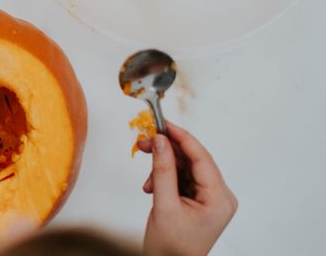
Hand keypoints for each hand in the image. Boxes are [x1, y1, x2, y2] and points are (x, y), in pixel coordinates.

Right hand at [138, 123, 237, 255]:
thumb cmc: (172, 247)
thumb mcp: (164, 205)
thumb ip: (162, 170)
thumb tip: (160, 141)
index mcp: (220, 199)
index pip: (202, 158)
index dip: (182, 138)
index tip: (163, 124)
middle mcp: (221, 197)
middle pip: (193, 161)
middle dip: (167, 152)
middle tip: (145, 143)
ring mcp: (212, 199)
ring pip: (186, 168)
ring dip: (163, 168)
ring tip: (147, 179)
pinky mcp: (202, 201)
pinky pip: (184, 178)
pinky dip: (166, 178)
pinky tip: (153, 187)